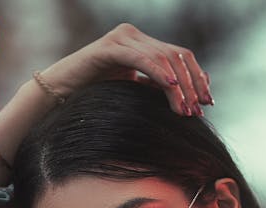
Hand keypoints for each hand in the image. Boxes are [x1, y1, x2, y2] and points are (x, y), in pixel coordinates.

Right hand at [39, 23, 212, 116]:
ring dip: (179, 86)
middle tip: (199, 111)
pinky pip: (142, 59)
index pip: (180, 57)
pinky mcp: (109, 48)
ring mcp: (122, 39)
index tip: (208, 103)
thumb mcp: (133, 95)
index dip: (197, 78)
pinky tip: (170, 88)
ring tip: (185, 110)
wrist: (58, 97)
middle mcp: (134, 36)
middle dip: (192, 84)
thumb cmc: (92, 100)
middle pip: (177, 56)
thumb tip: (190, 102)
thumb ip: (156, 91)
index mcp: (142, 45)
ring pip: (163, 58)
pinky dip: (159, 73)